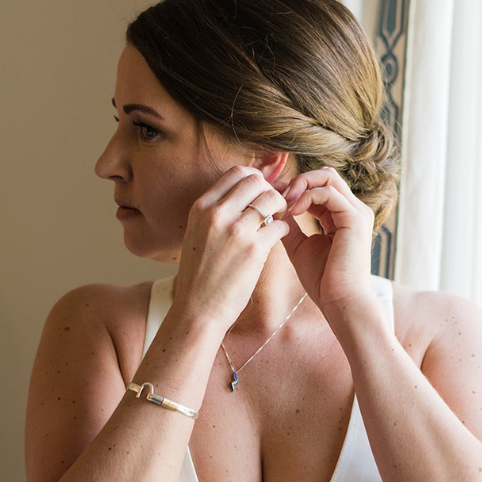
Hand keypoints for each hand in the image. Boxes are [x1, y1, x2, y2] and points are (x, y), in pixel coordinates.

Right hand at [171, 166, 291, 330]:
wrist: (197, 308)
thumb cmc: (199, 274)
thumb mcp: (198, 234)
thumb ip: (217, 212)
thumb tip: (245, 192)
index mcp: (201, 208)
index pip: (236, 172)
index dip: (255, 178)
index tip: (260, 193)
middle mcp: (217, 214)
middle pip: (256, 180)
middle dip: (269, 190)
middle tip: (272, 207)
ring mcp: (236, 231)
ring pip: (272, 199)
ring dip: (280, 208)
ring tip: (276, 221)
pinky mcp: (254, 250)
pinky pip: (281, 226)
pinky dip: (284, 230)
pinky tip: (277, 240)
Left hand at [277, 168, 374, 318]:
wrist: (340, 301)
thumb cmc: (322, 280)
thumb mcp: (299, 246)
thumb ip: (290, 225)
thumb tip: (274, 208)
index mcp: (341, 216)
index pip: (319, 186)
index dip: (294, 188)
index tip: (273, 198)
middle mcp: (352, 210)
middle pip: (325, 175)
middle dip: (298, 180)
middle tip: (278, 195)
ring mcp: (356, 212)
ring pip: (328, 177)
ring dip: (301, 185)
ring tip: (284, 202)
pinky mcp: (355, 219)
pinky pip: (329, 193)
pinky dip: (307, 197)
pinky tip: (293, 211)